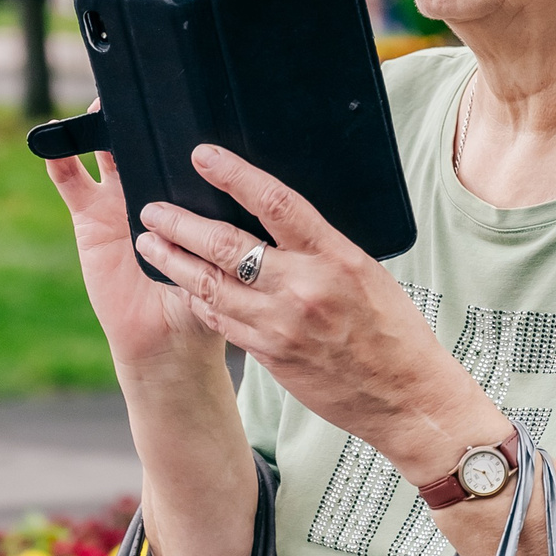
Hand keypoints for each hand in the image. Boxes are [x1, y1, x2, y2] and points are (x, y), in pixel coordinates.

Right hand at [42, 108, 223, 373]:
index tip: (183, 93)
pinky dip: (59, 161)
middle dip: (139, 114)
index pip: (181, 146)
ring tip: (100, 104)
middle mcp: (154, 190)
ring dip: (99, 126)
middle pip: (143, 141)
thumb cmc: (210, 296)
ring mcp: (119, 201)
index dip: (180, 121)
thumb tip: (248, 189)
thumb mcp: (228, 254)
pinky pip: (71, 184)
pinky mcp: (89, 218)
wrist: (170, 337)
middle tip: (138, 89)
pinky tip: (53, 141)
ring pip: (107, 152)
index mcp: (189, 193)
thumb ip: (231, 224)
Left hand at [134, 144, 501, 482]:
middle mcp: (304, 288)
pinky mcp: (270, 356)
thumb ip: (320, 247)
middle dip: (181, 224)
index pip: (275, 202)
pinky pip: (222, 321)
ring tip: (149, 243)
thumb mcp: (366, 271)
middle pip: (227, 246)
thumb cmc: (394, 331)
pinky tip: (181, 287)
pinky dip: (197, 300)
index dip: (234, 175)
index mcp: (335, 257)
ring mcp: (281, 326)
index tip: (203, 157)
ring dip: (174, 262)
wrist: (406, 398)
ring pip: (212, 286)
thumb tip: (276, 219)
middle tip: (152, 209)